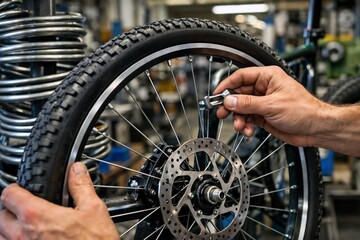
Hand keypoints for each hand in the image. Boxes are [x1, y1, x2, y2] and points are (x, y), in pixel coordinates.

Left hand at [0, 162, 118, 239]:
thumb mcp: (93, 209)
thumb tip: (76, 170)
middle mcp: (23, 236)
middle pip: (1, 216)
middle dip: (11, 210)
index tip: (23, 189)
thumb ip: (80, 186)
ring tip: (27, 227)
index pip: (9, 195)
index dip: (16, 189)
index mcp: (37, 217)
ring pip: (1, 236)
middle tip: (27, 208)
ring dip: (9, 230)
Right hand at [214, 66, 330, 146]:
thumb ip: (248, 103)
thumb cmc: (304, 110)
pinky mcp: (263, 115)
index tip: (217, 94)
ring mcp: (263, 102)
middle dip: (231, 105)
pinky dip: (245, 125)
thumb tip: (230, 101)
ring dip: (238, 118)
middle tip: (222, 113)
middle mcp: (264, 88)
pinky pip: (247, 118)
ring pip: (241, 108)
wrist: (315, 128)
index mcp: (268, 77)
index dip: (227, 85)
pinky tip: (249, 130)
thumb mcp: (272, 105)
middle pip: (238, 94)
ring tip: (240, 126)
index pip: (241, 76)